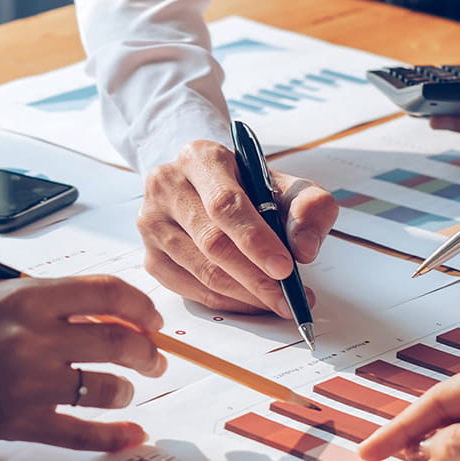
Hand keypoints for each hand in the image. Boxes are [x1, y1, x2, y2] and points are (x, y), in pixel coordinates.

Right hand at [0, 276, 168, 451]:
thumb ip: (53, 300)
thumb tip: (115, 317)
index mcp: (29, 298)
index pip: (111, 296)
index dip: (143, 308)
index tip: (152, 321)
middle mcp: (32, 339)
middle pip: (121, 344)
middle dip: (148, 353)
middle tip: (154, 359)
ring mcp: (27, 384)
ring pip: (108, 389)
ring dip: (127, 390)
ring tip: (123, 389)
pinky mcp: (19, 422)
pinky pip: (82, 432)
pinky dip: (115, 436)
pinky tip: (132, 433)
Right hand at [138, 140, 334, 313]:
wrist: (209, 189)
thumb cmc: (249, 189)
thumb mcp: (288, 186)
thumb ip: (309, 208)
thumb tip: (304, 249)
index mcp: (200, 158)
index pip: (225, 204)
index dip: (256, 240)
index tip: (284, 268)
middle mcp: (167, 186)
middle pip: (211, 242)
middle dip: (255, 277)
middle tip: (287, 297)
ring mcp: (152, 224)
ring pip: (201, 271)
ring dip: (244, 295)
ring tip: (276, 301)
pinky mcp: (150, 257)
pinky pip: (190, 290)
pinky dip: (226, 302)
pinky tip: (250, 301)